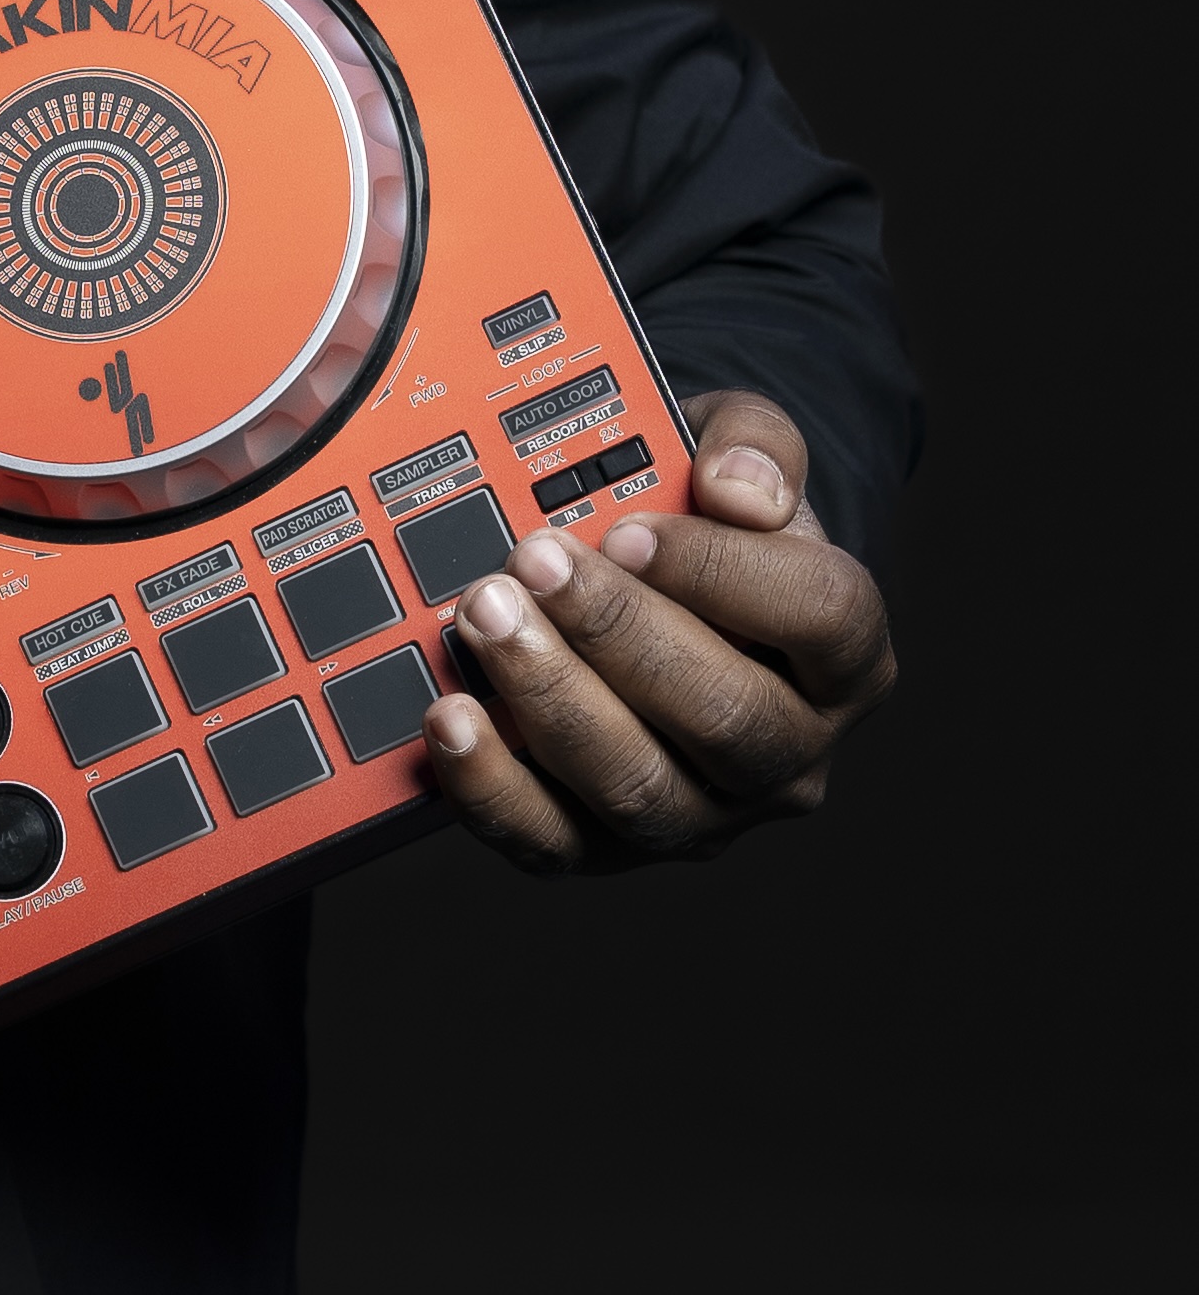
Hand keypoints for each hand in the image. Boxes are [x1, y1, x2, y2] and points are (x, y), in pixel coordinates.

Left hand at [421, 391, 895, 874]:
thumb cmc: (705, 529)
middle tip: (532, 562)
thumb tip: (736, 485)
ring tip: (482, 616)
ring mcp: (702, 815)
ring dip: (548, 696)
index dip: (720, 572)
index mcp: (846, 659)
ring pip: (637, 784)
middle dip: (614, 632)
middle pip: (724, 714)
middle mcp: (789, 754)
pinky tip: (449, 715)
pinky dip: (489, 783)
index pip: (820, 619)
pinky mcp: (610, 851)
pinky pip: (550, 841)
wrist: (655, 601)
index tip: (628, 530)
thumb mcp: (738, 457)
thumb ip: (755, 442)